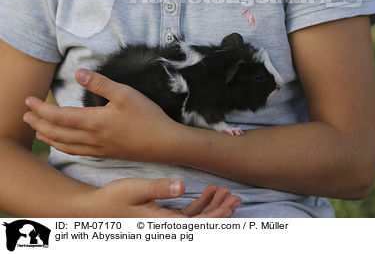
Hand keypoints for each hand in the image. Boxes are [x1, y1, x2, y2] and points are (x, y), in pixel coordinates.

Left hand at [23, 69, 180, 161]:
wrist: (164, 144)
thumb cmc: (147, 117)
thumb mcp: (125, 94)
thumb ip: (100, 83)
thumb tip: (79, 73)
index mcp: (94, 122)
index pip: (59, 116)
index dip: (41, 109)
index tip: (29, 101)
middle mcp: (91, 138)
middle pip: (56, 133)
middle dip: (38, 124)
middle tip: (25, 115)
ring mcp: (98, 148)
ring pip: (64, 145)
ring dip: (48, 137)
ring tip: (37, 130)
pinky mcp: (105, 153)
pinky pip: (76, 152)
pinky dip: (63, 147)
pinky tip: (64, 144)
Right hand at [76, 179, 241, 217]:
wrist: (96, 209)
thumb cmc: (114, 199)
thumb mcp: (136, 189)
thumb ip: (159, 189)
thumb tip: (182, 186)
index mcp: (162, 225)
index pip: (197, 226)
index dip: (216, 216)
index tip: (231, 204)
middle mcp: (167, 229)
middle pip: (201, 225)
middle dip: (220, 212)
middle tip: (235, 197)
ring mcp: (166, 226)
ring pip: (197, 221)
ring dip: (212, 207)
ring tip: (224, 192)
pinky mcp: (163, 219)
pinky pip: (187, 216)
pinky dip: (200, 205)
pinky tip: (208, 192)